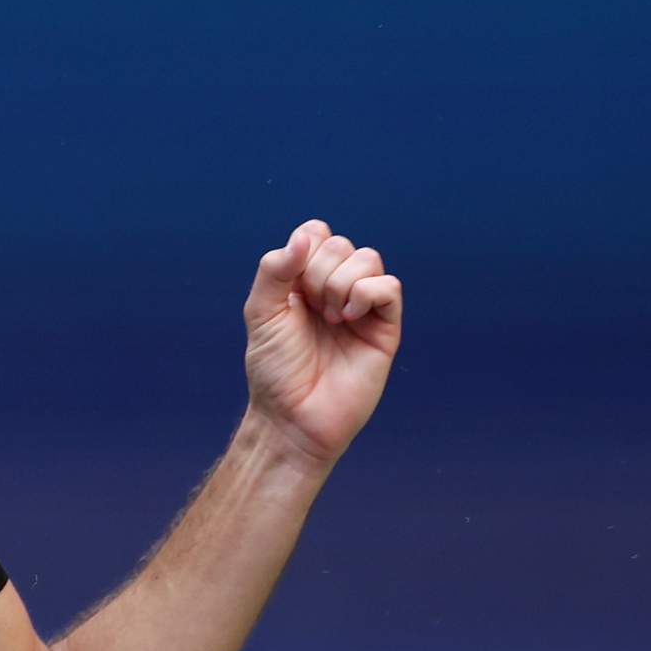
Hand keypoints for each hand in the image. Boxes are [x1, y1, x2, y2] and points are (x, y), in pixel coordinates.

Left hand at [242, 220, 402, 464]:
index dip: (305, 248)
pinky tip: (348, 318)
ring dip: (341, 283)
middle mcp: (334, 289)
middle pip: (341, 244)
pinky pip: (389, 287)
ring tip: (330, 318)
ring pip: (368, 258)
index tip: (291, 284)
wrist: (294, 416)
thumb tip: (306, 236)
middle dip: (319, 272)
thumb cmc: (275, 370)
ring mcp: (361, 307)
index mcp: (303, 281)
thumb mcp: (261, 313)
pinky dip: (367, 293)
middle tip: (311, 310)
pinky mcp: (385, 328)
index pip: (316, 234)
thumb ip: (274, 269)